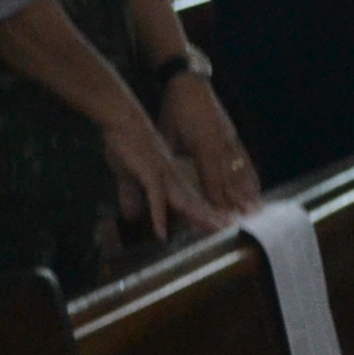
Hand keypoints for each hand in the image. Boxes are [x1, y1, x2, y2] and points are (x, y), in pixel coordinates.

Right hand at [103, 103, 224, 242]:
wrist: (123, 122)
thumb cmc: (127, 146)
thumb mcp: (128, 176)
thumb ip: (131, 195)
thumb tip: (131, 214)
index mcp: (172, 177)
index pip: (192, 199)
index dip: (205, 212)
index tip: (218, 225)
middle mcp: (173, 177)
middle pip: (196, 202)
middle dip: (212, 217)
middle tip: (230, 229)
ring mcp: (164, 176)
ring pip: (185, 201)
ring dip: (199, 217)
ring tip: (216, 231)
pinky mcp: (150, 174)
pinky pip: (157, 199)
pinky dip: (159, 216)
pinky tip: (162, 233)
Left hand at [160, 74, 259, 213]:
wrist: (189, 84)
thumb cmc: (174, 110)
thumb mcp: (166, 135)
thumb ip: (168, 160)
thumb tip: (160, 184)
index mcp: (202, 146)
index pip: (211, 180)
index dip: (217, 202)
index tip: (223, 219)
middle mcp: (220, 146)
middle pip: (230, 180)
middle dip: (238, 202)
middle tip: (247, 221)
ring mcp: (231, 141)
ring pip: (241, 171)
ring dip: (249, 193)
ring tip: (256, 211)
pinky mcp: (235, 137)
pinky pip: (245, 161)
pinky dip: (251, 177)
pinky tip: (257, 189)